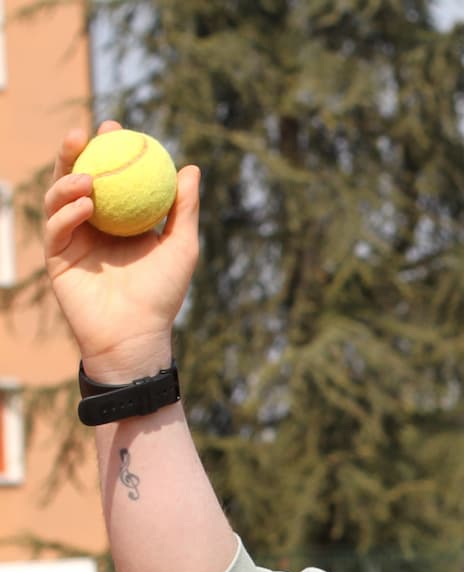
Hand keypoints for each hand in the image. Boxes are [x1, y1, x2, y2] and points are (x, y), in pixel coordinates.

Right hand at [43, 123, 201, 380]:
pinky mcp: (56, 256)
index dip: (111, 149)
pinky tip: (85, 204)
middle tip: (86, 132)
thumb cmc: (163, 293)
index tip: (120, 127)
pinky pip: (57, 227)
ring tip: (90, 177)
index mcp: (121, 219)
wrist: (137, 334)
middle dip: (77, 151)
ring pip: (60, 198)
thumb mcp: (181, 246)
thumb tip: (190, 168)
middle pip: (78, 178)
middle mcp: (94, 224)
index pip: (113, 176)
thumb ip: (184, 209)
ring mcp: (72, 238)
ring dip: (70, 181)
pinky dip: (68, 212)